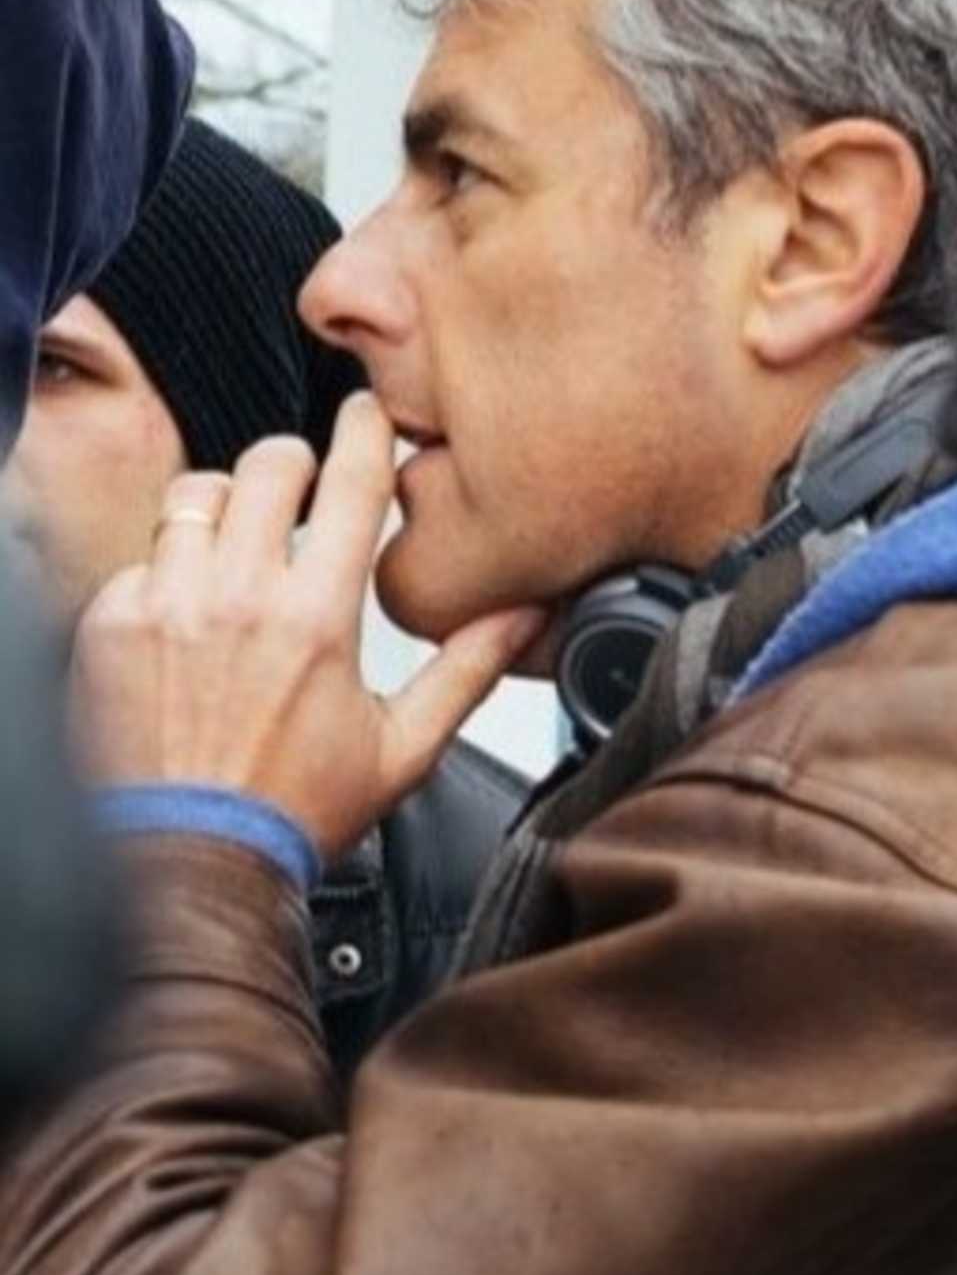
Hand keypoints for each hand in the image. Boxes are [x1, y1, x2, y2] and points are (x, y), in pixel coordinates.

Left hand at [70, 394, 544, 858]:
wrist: (186, 863)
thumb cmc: (292, 811)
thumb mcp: (402, 749)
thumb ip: (466, 670)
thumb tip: (525, 614)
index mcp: (318, 619)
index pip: (353, 483)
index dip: (366, 430)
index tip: (367, 412)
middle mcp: (239, 598)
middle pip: (267, 464)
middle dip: (291, 462)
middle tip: (298, 485)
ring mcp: (168, 606)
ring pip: (196, 497)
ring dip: (224, 510)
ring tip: (236, 547)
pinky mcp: (112, 624)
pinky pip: (142, 558)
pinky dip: (168, 572)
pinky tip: (186, 615)